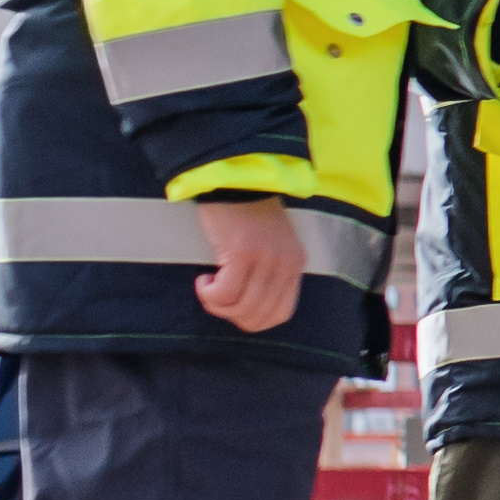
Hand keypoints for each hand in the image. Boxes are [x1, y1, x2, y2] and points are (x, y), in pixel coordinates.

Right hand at [188, 196, 308, 333]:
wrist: (235, 179)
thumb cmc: (246, 213)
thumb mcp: (269, 246)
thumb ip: (267, 274)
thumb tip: (247, 309)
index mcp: (295, 265)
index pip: (281, 313)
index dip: (253, 320)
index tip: (234, 306)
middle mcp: (285, 265)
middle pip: (258, 315)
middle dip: (231, 315)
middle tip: (216, 298)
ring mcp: (265, 259)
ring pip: (240, 308)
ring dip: (217, 305)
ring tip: (209, 286)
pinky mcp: (242, 253)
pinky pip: (224, 294)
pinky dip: (209, 295)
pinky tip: (203, 279)